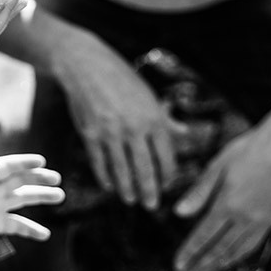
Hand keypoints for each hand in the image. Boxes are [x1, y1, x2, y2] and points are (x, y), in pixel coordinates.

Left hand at [0, 154, 64, 240]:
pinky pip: (18, 226)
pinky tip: (46, 235)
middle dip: (38, 179)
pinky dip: (32, 230)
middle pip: (20, 181)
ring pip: (24, 199)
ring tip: (60, 195)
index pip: (7, 166)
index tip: (41, 161)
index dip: (23, 163)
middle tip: (56, 178)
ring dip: (42, 197)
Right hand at [57, 33, 184, 210]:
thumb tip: (184, 134)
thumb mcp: (148, 96)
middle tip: (151, 206)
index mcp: (153, 118)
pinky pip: (99, 163)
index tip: (167, 185)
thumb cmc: (120, 78)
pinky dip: (105, 177)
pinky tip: (109, 186)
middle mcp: (134, 128)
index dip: (167, 175)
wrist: (85, 65)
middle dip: (149, 191)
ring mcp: (110, 133)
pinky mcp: (90, 135)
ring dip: (127, 189)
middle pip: (145, 169)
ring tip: (130, 200)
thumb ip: (165, 119)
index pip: (166, 156)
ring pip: (122, 170)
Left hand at [172, 123, 270, 270]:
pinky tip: (229, 260)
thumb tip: (178, 214)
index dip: (189, 252)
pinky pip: (252, 245)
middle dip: (201, 265)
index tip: (177, 265)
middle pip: (220, 249)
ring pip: (237, 251)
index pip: (204, 236)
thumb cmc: (246, 151)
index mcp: (228, 203)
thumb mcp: (216, 167)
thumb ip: (198, 193)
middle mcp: (246, 217)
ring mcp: (261, 221)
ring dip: (219, 265)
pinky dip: (238, 256)